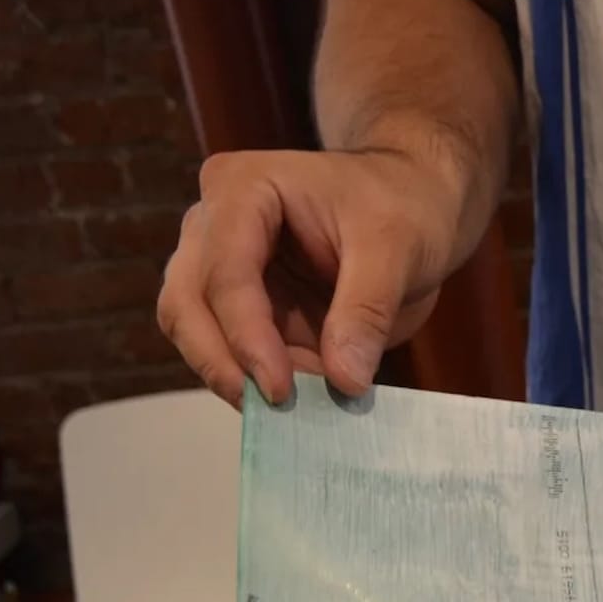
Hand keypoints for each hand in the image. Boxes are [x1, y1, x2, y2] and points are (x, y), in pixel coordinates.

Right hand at [157, 147, 468, 406]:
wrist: (417, 204)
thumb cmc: (404, 207)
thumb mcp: (397, 248)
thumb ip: (366, 311)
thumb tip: (343, 382)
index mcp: (243, 190)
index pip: (225, 271)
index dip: (246, 335)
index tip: (280, 389)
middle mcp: (215, 224)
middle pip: (186, 302)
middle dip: (221, 361)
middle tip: (270, 409)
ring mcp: (222, 266)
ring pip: (193, 330)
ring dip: (233, 375)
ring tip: (289, 411)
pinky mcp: (243, 306)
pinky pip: (229, 351)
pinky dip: (255, 380)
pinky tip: (297, 403)